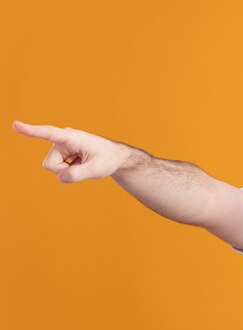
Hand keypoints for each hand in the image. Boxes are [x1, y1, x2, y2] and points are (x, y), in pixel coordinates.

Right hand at [13, 120, 131, 182]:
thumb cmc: (108, 159)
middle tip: (83, 166)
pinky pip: (57, 168)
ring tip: (83, 164)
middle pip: (50, 165)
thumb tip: (60, 178)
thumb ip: (78, 174)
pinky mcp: (61, 152)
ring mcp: (61, 146)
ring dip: (67, 170)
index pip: (49, 133)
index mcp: (72, 137)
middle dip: (64, 171)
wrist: (114, 157)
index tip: (16, 125)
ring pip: (52, 168)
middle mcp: (63, 139)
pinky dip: (68, 170)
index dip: (32, 130)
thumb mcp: (97, 169)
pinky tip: (80, 164)